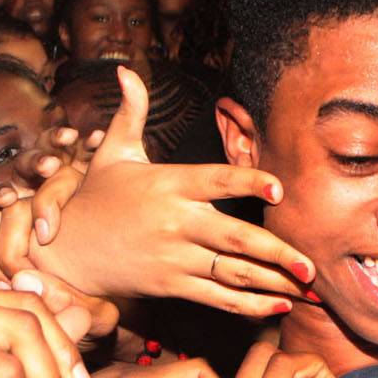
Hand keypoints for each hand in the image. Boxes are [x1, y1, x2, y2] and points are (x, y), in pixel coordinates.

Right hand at [0, 67, 310, 316]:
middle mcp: (175, 222)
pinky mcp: (169, 285)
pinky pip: (216, 297)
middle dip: (277, 253)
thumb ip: (131, 112)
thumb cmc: (95, 198)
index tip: (279, 189)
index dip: (248, 182)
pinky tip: (279, 307)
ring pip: (231, 273)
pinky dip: (248, 306)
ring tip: (309, 289)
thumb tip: (126, 70)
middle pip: (234, 238)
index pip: (216, 180)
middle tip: (312, 264)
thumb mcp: (112, 152)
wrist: (64, 252)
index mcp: (169, 184)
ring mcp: (173, 258)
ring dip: (273, 284)